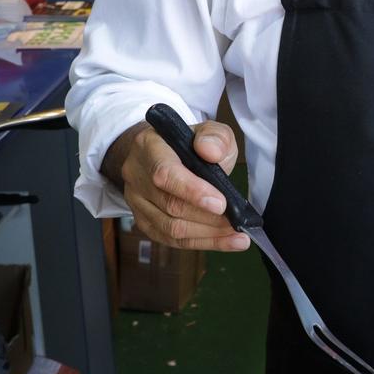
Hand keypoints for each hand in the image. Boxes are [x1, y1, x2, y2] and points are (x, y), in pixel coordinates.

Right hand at [105, 119, 251, 252]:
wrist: (167, 155)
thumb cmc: (190, 144)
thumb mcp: (210, 131)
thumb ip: (215, 137)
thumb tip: (211, 152)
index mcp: (149, 146)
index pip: (165, 173)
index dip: (192, 191)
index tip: (220, 204)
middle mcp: (136, 174)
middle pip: (170, 205)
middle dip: (208, 217)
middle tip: (237, 222)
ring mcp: (136, 201)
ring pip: (170, 228)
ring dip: (208, 234)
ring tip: (237, 235)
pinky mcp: (144, 221)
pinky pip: (171, 240)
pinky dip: (202, 243)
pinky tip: (226, 241)